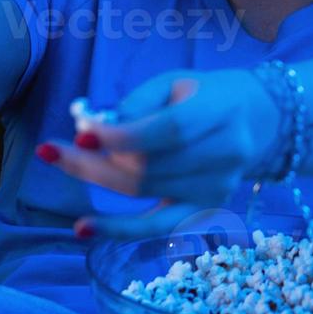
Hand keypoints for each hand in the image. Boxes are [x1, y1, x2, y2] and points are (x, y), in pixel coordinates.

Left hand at [42, 69, 279, 228]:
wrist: (259, 121)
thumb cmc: (206, 96)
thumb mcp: (174, 83)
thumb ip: (135, 105)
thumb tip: (89, 131)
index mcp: (220, 112)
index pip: (169, 131)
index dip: (123, 136)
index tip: (81, 132)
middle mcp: (225, 155)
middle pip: (149, 166)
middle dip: (94, 160)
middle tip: (53, 149)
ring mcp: (216, 188)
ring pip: (144, 191)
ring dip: (96, 179)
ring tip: (60, 159)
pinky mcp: (205, 209)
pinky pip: (155, 227)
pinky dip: (117, 229)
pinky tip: (82, 228)